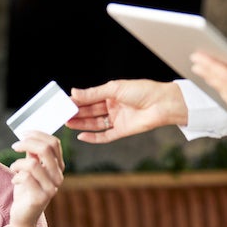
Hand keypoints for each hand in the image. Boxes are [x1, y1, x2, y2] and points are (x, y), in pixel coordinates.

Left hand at [7, 131, 64, 226]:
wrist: (24, 215)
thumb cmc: (26, 190)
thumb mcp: (30, 169)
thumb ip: (32, 154)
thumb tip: (29, 137)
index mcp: (58, 167)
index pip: (54, 143)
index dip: (38, 134)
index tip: (23, 134)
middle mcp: (58, 176)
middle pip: (46, 149)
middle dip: (27, 143)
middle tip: (15, 146)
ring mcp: (51, 188)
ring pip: (33, 163)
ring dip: (18, 163)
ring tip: (14, 168)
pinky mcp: (40, 198)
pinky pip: (25, 177)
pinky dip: (16, 176)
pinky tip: (15, 180)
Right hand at [66, 79, 187, 143]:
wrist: (163, 104)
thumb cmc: (143, 91)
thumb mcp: (115, 88)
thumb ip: (93, 93)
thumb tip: (74, 92)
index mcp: (112, 94)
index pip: (90, 98)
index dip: (78, 101)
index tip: (65, 103)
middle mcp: (113, 106)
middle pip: (91, 111)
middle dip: (77, 113)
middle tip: (63, 115)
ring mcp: (117, 119)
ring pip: (95, 123)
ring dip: (82, 124)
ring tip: (68, 123)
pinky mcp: (122, 131)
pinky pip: (105, 136)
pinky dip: (93, 137)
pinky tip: (82, 136)